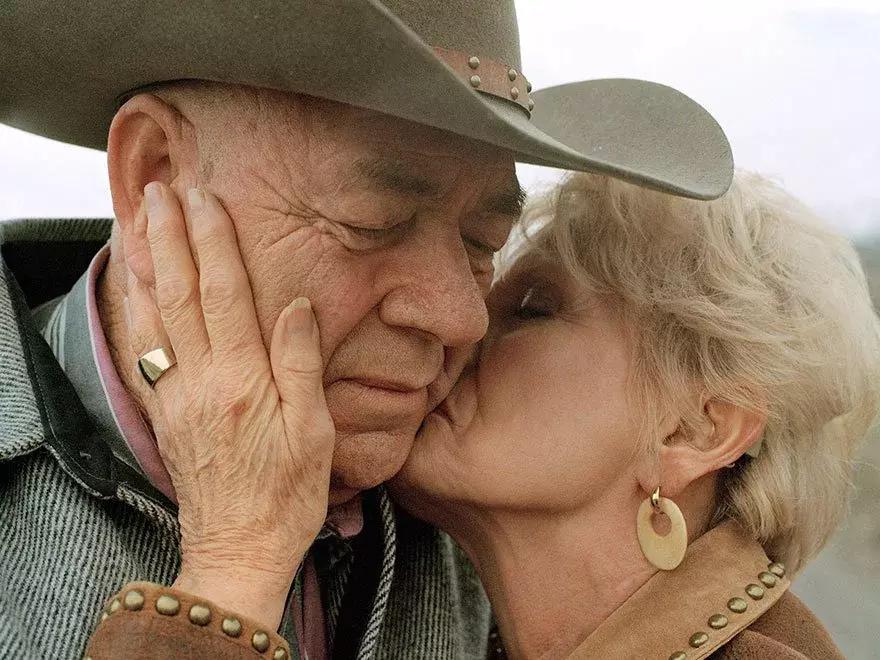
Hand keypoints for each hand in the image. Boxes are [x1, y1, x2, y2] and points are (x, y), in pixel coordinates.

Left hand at [122, 182, 334, 628]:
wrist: (239, 550)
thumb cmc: (287, 494)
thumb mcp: (314, 432)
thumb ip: (300, 362)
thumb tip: (296, 305)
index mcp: (242, 380)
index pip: (224, 293)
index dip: (213, 241)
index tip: (206, 199)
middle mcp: (200, 381)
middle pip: (180, 293)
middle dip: (169, 236)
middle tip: (161, 191)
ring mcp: (175, 397)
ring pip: (153, 316)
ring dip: (145, 263)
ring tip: (137, 221)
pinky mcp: (164, 414)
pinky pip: (143, 351)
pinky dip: (136, 311)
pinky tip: (134, 289)